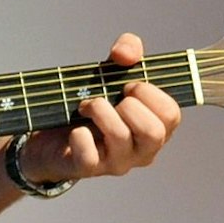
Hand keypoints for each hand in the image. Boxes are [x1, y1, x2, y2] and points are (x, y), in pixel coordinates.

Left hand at [17, 33, 182, 183]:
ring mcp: (116, 163)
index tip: (129, 85)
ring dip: (100, 111)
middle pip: (153, 132)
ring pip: (121, 137)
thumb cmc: (92, 106)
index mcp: (155, 129)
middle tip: (109, 97)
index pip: (171, 115)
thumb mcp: (112, 74)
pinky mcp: (88, 169)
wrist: (52, 135)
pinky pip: (88, 154)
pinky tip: (75, 128)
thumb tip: (126, 54)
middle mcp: (142, 151)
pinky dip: (79, 135)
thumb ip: (127, 53)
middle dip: (129, 105)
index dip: (150, 93)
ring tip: (87, 106)